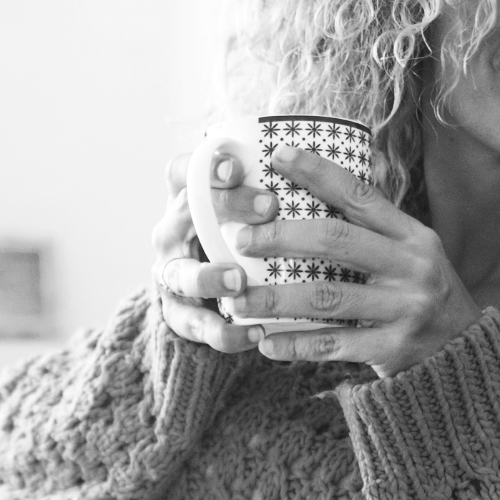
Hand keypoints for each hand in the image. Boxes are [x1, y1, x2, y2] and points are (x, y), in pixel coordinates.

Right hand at [151, 151, 278, 353]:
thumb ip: (268, 195)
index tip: (238, 166)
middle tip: (269, 207)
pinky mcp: (176, 313)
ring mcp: (170, 273)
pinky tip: (254, 334)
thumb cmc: (238, 240)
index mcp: (186, 198)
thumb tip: (329, 177)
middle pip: (186, 213)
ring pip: (181, 273)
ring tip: (238, 282)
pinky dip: (223, 333)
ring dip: (208, 277)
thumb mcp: (248, 214)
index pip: (185, 171)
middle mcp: (171, 232)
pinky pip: (195, 325)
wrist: (205, 296)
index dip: (206, 166)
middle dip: (225, 208)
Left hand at [230, 144, 482, 378]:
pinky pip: (334, 345)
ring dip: (276, 299)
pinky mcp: (393, 348)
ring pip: (327, 298)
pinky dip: (296, 344)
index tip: (276, 154)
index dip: (317, 172)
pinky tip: (266, 342)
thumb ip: (375, 225)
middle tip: (242, 240)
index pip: (359, 195)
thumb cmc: (423, 294)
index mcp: (412, 236)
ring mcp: (404, 309)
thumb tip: (329, 176)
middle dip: (282, 237)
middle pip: (336, 242)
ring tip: (238, 300)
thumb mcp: (414, 252)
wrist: (466, 352)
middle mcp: (411, 268)